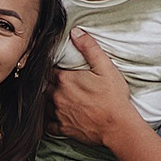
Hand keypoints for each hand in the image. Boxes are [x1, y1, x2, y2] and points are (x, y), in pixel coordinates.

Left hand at [51, 26, 136, 144]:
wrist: (118, 127)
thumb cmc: (114, 98)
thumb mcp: (106, 67)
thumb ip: (89, 48)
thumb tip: (76, 31)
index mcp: (64, 79)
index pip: (48, 69)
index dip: (50, 67)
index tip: (56, 68)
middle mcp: (57, 96)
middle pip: (43, 86)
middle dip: (47, 83)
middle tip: (55, 82)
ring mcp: (58, 113)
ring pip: (42, 104)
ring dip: (46, 100)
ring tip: (54, 96)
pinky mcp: (62, 129)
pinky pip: (47, 124)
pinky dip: (47, 120)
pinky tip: (53, 115)